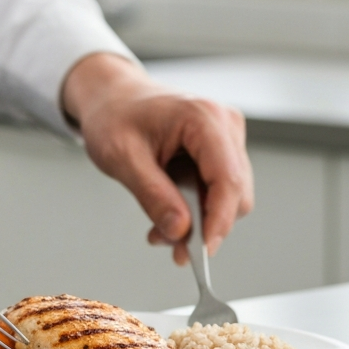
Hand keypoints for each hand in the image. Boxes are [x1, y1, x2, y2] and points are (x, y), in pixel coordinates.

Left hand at [61, 53, 252, 263]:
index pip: (228, 179)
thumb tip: (180, 231)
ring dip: (199, 221)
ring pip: (230, 197)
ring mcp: (226, 137)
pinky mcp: (221, 150)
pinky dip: (196, 210)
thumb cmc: (114, 115)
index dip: (219, 220)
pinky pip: (219, 191)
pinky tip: (169, 215)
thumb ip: (153, 195)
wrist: (113, 97)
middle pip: (235, 193)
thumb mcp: (122, 157)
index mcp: (203, 117)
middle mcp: (224, 124)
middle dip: (205, 225)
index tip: (202, 252)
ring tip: (160, 229)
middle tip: (169, 244)